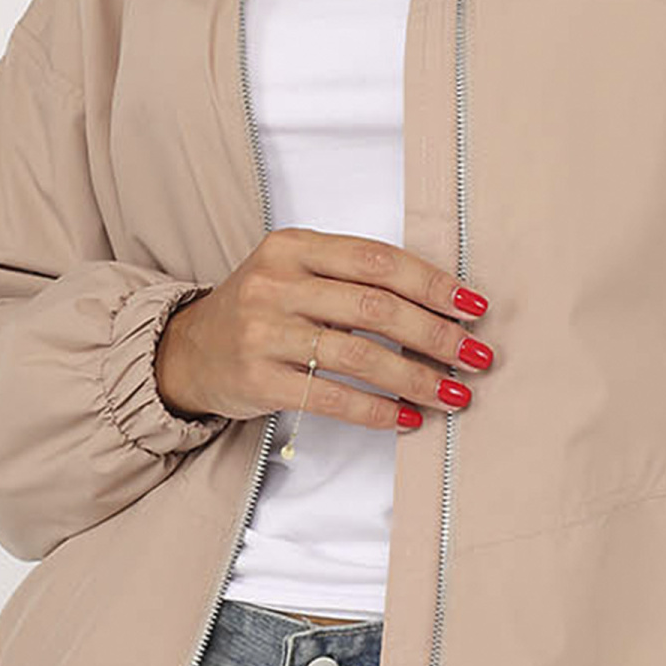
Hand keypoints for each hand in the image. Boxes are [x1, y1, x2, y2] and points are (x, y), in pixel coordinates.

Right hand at [154, 228, 492, 432]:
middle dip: (435, 335)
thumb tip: (442, 306)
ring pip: (358, 355)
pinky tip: (408, 418)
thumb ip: (354, 278)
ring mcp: (263, 333)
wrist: (189, 350)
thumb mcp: (296, 273)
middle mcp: (275, 284)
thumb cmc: (262, 310)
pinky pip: (330, 396)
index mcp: (294, 247)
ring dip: (416, 378)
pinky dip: (377, 410)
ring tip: (453, 393)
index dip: (432, 284)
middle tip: (475, 356)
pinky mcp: (257, 379)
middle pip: (374, 308)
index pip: (377, 261)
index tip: (473, 307)